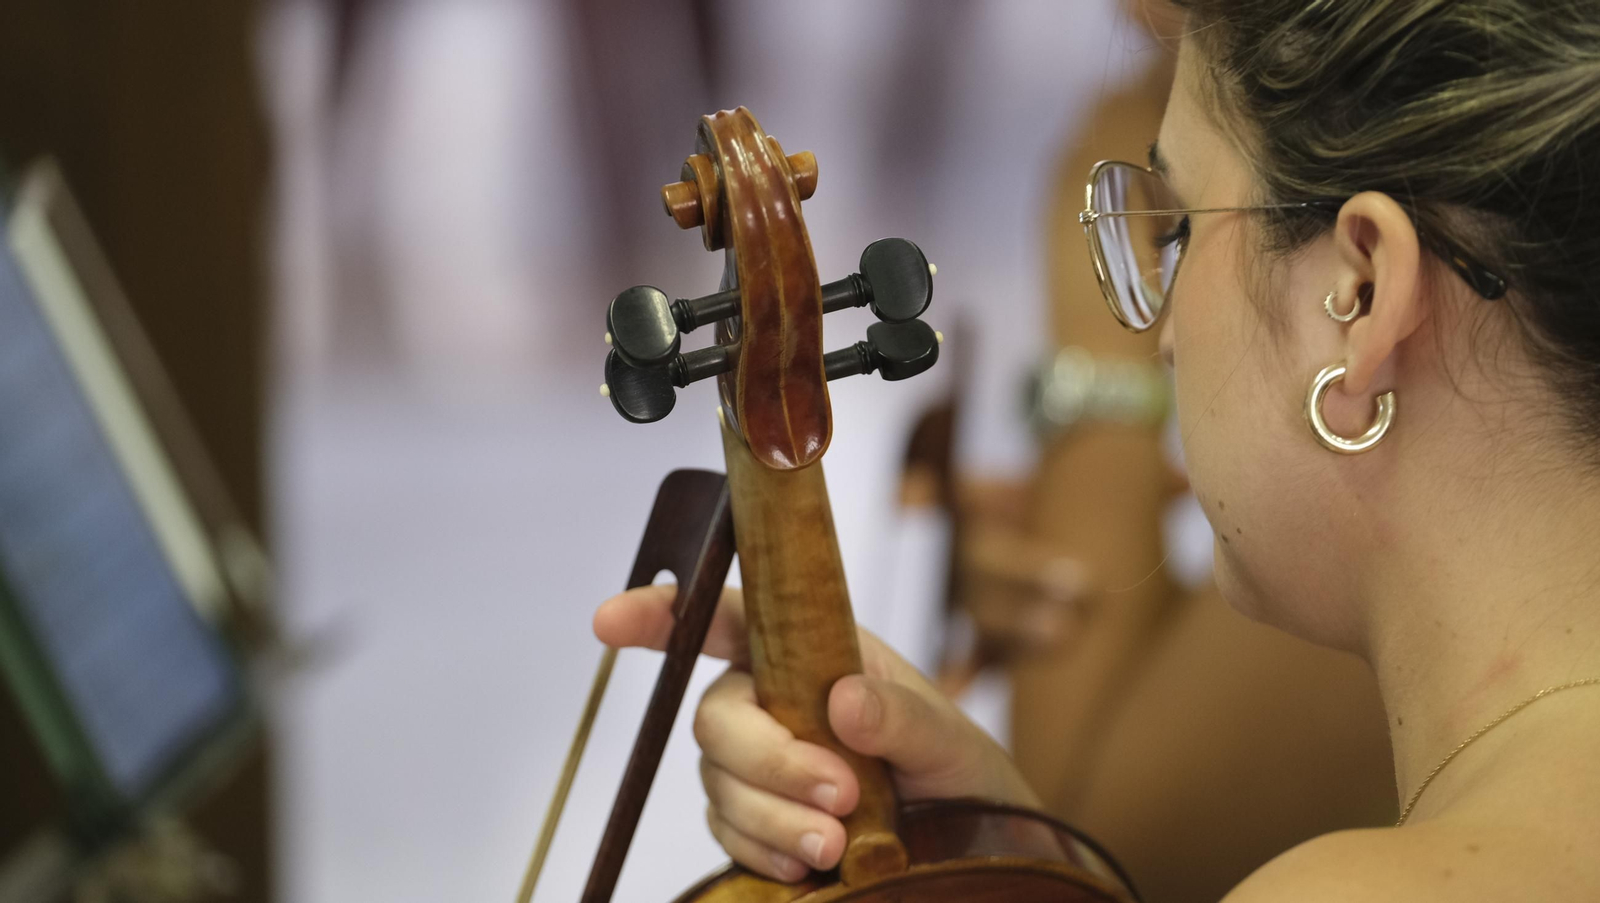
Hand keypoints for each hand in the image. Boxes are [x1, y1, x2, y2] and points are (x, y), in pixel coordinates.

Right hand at [594, 584, 1038, 881]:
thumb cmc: (957, 768)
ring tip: (837, 844)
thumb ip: (902, 716)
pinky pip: (727, 830)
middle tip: (842, 794)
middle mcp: (772, 698)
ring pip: (719, 780)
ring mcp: (757, 761)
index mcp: (812, 650)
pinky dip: (762, 848)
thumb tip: (844, 702)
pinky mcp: (755, 819)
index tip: (610, 621)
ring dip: (772, 815)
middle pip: (716, 714)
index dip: (663, 613)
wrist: (970, 842)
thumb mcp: (949, 736)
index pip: (727, 617)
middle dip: (769, 759)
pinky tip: (807, 866)